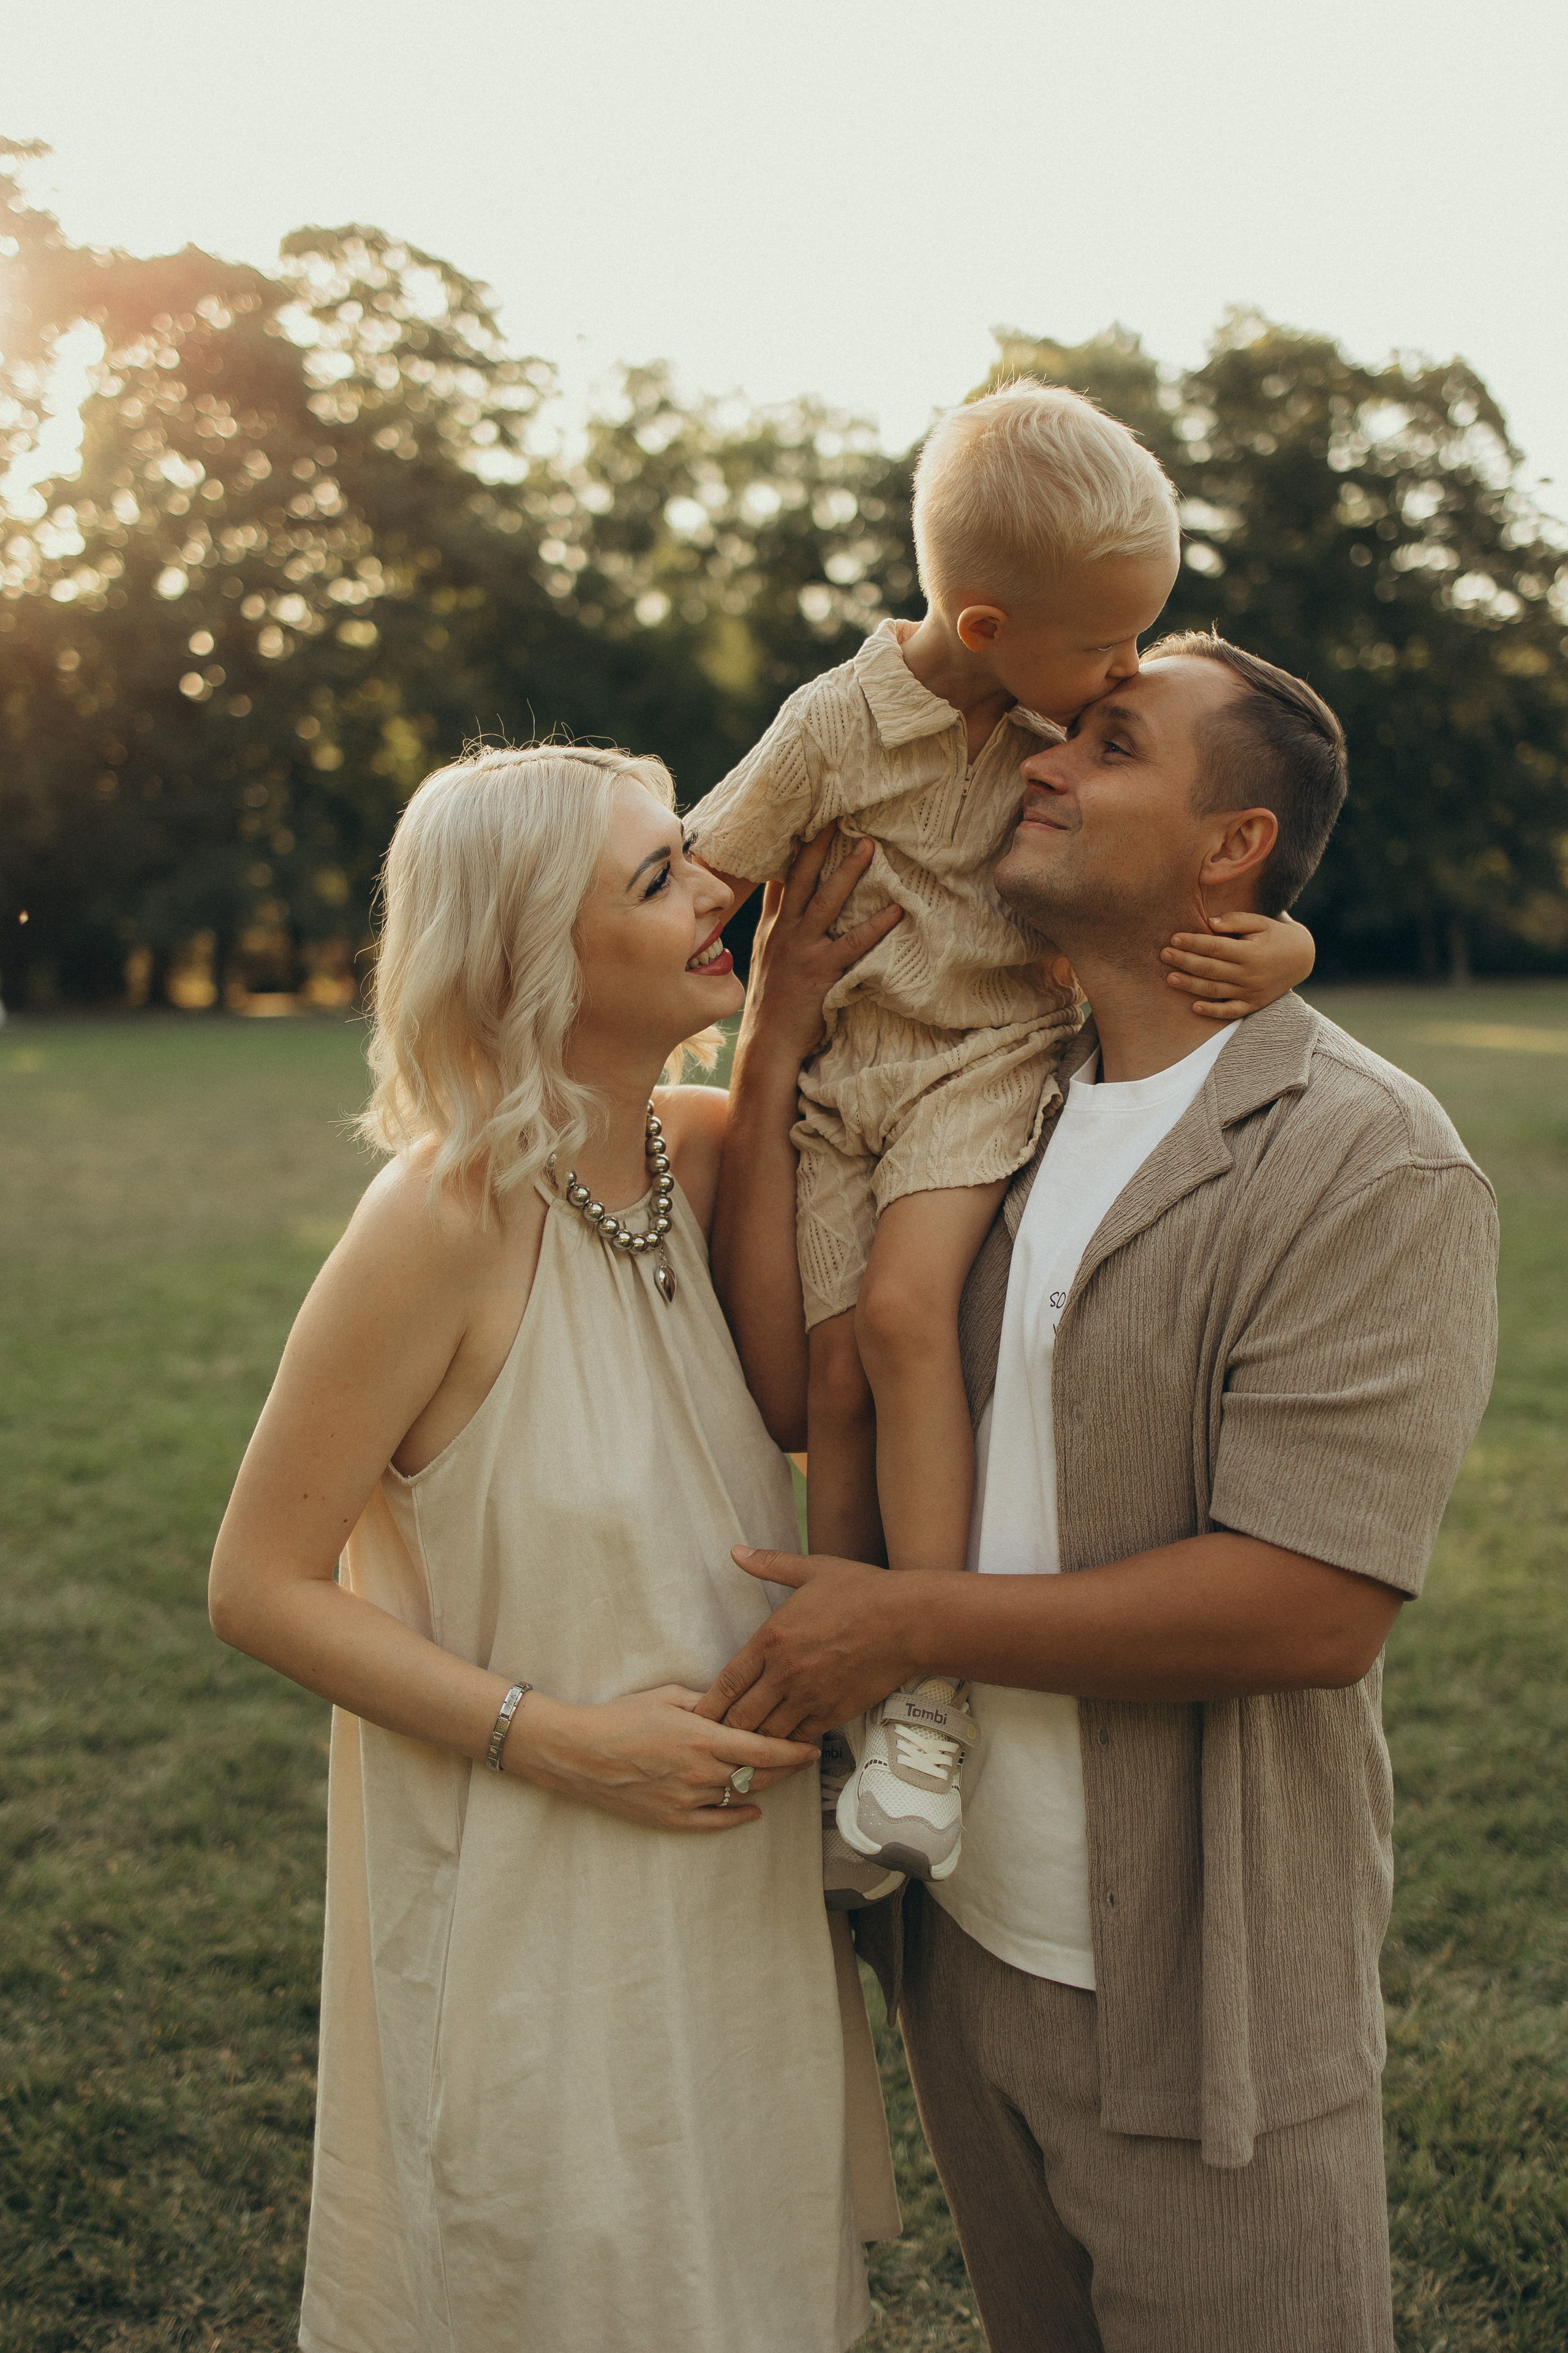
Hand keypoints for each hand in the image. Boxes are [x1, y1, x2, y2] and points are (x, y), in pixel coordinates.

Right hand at [509, 1683, 818, 1830]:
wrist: (578, 1753)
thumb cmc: (620, 1717)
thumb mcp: (667, 1696)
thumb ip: (706, 1701)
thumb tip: (733, 1704)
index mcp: (703, 1738)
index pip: (764, 1749)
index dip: (794, 1750)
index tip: (813, 1747)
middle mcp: (702, 1772)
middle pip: (760, 1775)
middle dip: (787, 1767)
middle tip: (803, 1758)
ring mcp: (688, 1799)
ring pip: (741, 1796)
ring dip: (765, 1786)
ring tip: (780, 1775)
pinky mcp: (672, 1818)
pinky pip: (716, 1822)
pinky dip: (739, 1816)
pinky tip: (753, 1809)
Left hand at [695, 1550, 917, 1739]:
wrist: (907, 1621)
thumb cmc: (861, 1591)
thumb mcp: (813, 1569)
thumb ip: (770, 1564)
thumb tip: (736, 1551)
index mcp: (772, 1638)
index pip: (728, 1681)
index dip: (710, 1704)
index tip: (698, 1717)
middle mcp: (785, 1672)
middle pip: (741, 1716)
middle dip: (728, 1728)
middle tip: (719, 1736)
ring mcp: (810, 1696)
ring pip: (769, 1734)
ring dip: (757, 1739)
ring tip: (748, 1744)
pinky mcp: (834, 1713)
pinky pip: (800, 1738)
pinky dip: (789, 1743)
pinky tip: (785, 1742)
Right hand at [741, 823, 902, 1065]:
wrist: (768, 1044)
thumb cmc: (773, 1003)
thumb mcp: (765, 957)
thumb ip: (775, 923)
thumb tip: (781, 890)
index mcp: (771, 927)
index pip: (779, 878)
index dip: (793, 847)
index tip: (808, 818)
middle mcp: (784, 933)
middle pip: (800, 878)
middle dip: (818, 845)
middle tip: (839, 816)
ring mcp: (802, 951)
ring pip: (826, 901)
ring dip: (848, 872)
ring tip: (868, 846)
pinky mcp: (822, 972)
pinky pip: (853, 943)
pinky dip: (876, 926)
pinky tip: (896, 911)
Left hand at [1161, 909, 1316, 1019]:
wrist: (1302, 957)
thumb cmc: (1275, 935)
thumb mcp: (1260, 922)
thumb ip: (1236, 920)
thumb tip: (1209, 923)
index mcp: (1251, 952)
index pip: (1215, 947)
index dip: (1193, 943)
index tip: (1174, 938)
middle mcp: (1250, 974)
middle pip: (1210, 969)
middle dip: (1185, 962)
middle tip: (1164, 955)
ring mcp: (1251, 992)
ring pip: (1215, 991)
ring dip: (1190, 985)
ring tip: (1169, 978)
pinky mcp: (1253, 1004)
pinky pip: (1230, 1011)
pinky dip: (1212, 1011)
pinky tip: (1194, 1006)